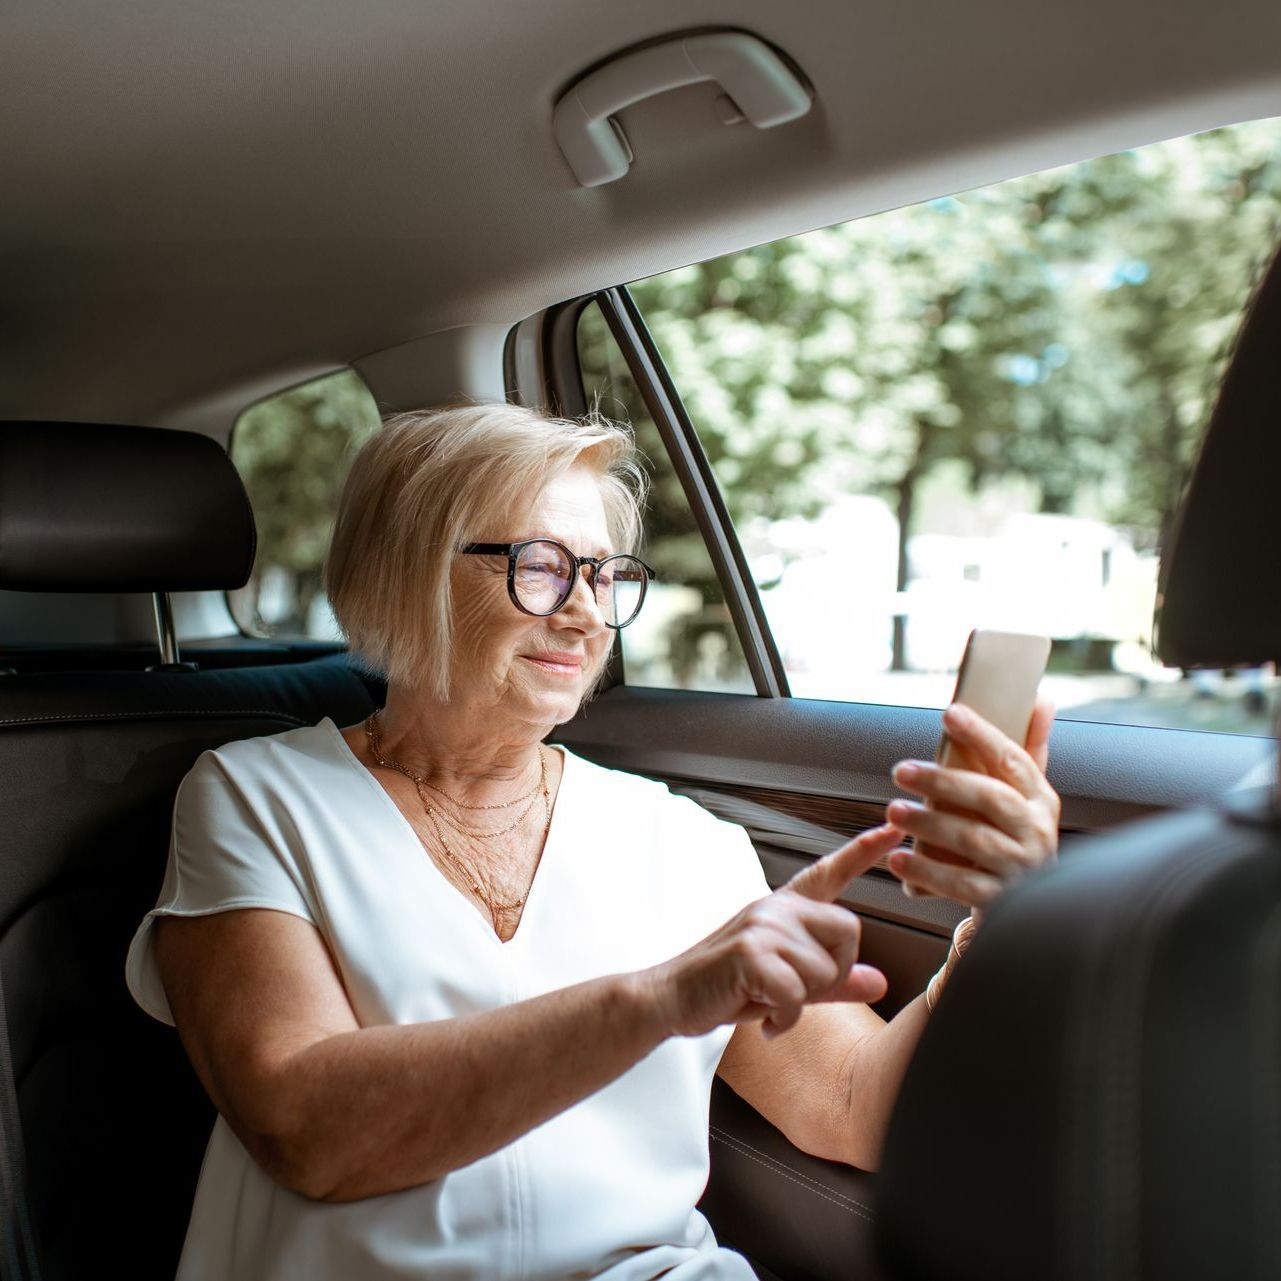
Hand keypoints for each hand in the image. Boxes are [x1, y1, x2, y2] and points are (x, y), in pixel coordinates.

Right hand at [643, 825, 902, 1041]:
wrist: (671, 996)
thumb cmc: (727, 985)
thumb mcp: (787, 982)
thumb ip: (834, 981)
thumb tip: (879, 982)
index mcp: (785, 907)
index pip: (830, 872)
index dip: (863, 851)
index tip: (892, 829)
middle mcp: (776, 908)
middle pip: (849, 933)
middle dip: (833, 972)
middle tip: (795, 990)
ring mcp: (763, 927)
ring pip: (824, 971)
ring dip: (801, 1002)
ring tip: (768, 1000)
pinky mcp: (751, 954)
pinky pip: (797, 996)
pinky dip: (783, 1019)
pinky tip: (763, 1018)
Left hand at [885, 697, 1058, 910]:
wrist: (1030, 907)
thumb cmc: (1016, 838)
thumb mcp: (1028, 797)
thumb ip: (1029, 749)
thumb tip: (1040, 700)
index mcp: (1041, 799)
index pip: (1014, 759)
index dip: (982, 735)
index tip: (950, 713)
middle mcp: (1037, 831)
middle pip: (990, 799)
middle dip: (943, 782)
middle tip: (901, 771)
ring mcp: (1020, 867)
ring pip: (973, 841)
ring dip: (929, 825)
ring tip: (894, 811)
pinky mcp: (1000, 899)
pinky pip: (960, 884)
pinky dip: (926, 873)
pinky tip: (898, 860)